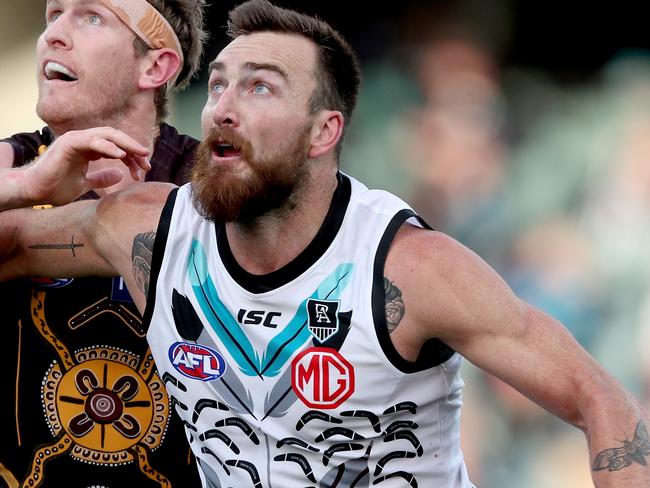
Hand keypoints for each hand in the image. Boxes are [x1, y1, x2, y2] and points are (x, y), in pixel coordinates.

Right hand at [22, 127, 150, 205]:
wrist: (34, 192)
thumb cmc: (55, 187)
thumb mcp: (85, 184)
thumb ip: (101, 178)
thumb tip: (119, 175)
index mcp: (88, 148)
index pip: (116, 146)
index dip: (132, 156)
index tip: (144, 169)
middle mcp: (84, 140)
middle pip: (116, 138)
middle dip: (133, 149)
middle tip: (147, 162)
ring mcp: (76, 139)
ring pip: (107, 135)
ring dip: (126, 145)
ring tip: (140, 155)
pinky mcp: (69, 143)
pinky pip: (92, 140)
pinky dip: (107, 146)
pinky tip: (120, 155)